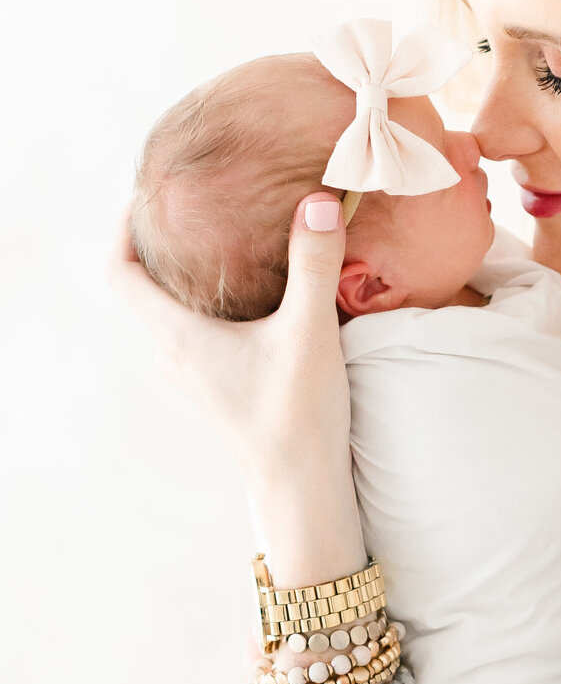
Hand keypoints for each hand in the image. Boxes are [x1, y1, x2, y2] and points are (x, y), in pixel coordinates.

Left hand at [110, 192, 360, 577]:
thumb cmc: (295, 417)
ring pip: (172, 309)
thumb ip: (313, 264)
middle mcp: (173, 353)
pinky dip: (212, 299)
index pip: (118, 272)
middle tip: (194, 201)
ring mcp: (193, 372)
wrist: (302, 489)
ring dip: (188, 272)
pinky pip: (198, 329)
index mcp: (176, 335)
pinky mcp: (217, 383)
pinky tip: (253, 288)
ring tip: (223, 235)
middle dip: (161, 240)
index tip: (147, 194)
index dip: (122, 227)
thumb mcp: (309, 333)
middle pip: (144, 286)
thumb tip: (320, 200)